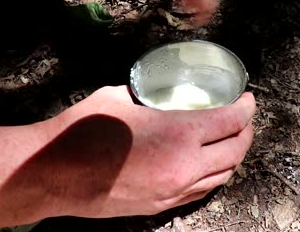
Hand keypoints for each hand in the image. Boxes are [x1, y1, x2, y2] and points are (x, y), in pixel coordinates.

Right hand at [30, 86, 255, 217]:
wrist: (52, 175)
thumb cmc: (82, 131)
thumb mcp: (122, 98)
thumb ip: (151, 98)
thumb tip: (159, 94)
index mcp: (179, 134)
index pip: (231, 120)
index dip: (246, 108)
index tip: (248, 100)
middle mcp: (185, 166)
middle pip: (236, 150)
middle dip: (246, 131)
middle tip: (244, 118)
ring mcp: (174, 191)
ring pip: (223, 175)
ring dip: (233, 155)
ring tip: (230, 139)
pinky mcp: (161, 206)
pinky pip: (202, 191)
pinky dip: (214, 174)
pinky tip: (208, 164)